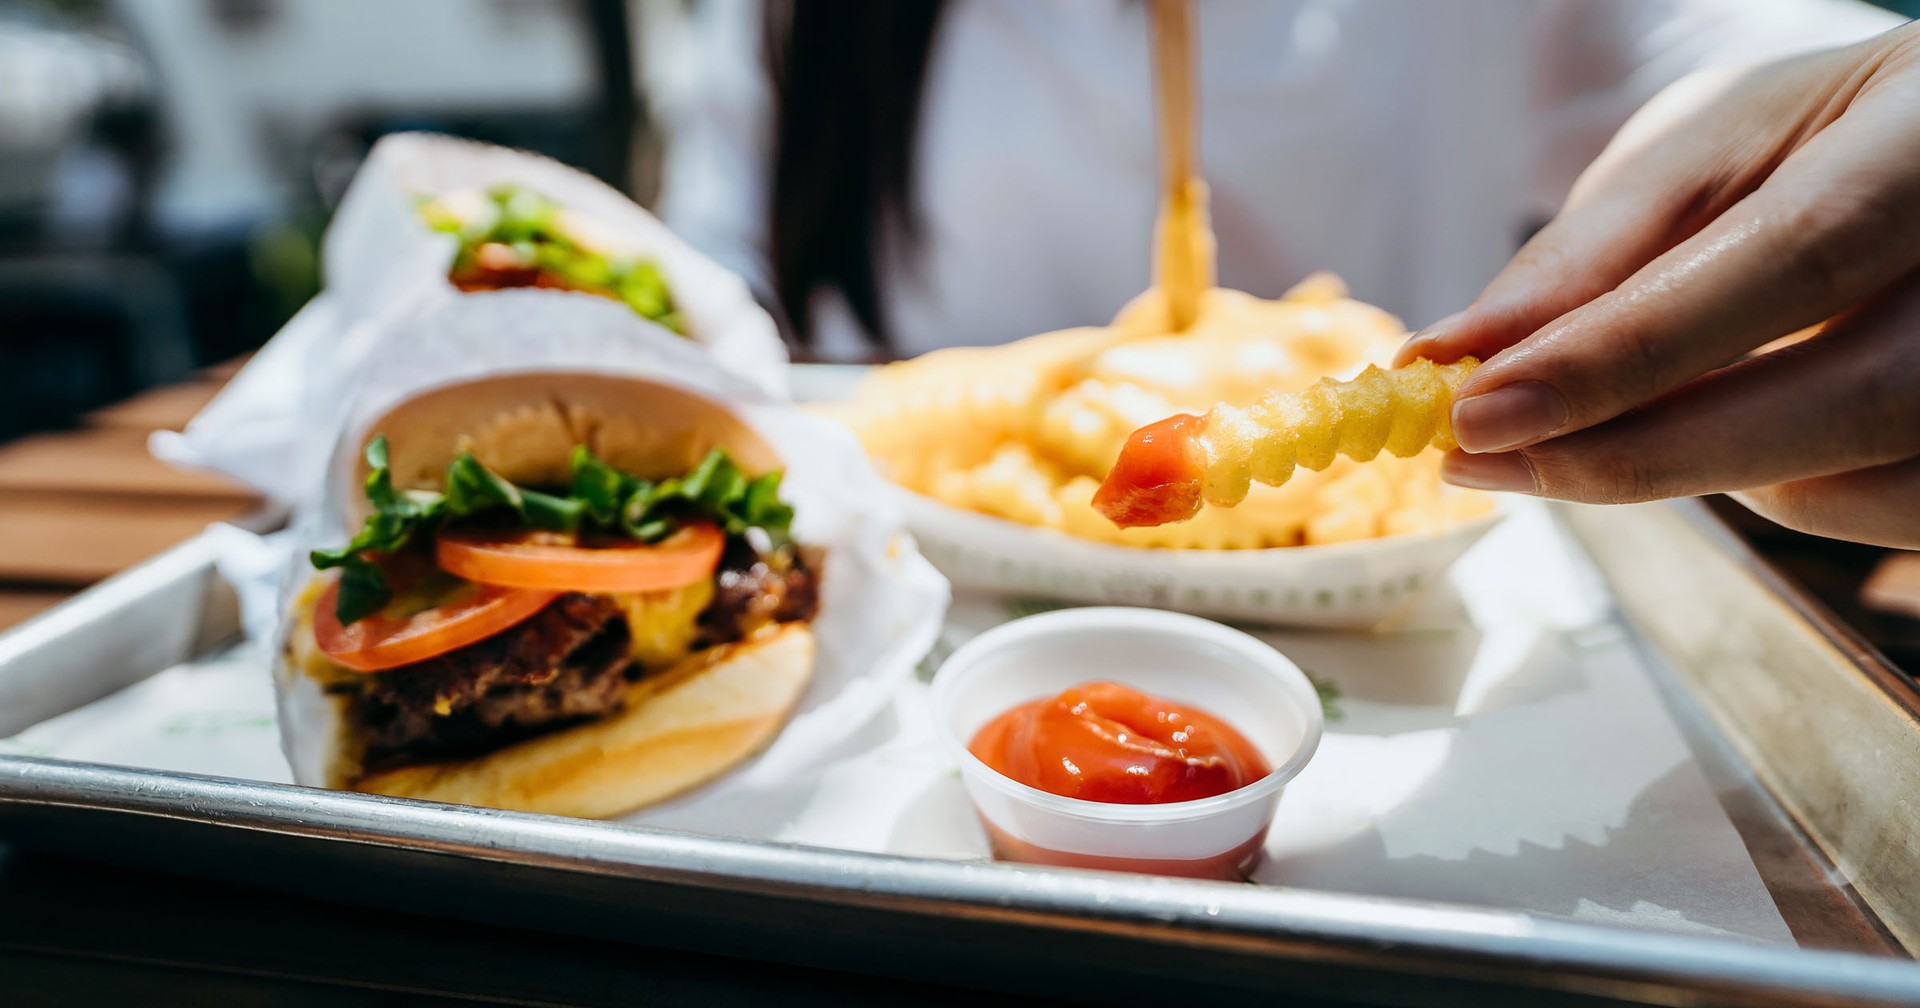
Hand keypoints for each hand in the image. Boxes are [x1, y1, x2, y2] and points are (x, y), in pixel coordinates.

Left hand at [1397, 22, 1919, 547]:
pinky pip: (1885, 513)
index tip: (1482, 411)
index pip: (1791, 259)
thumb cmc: (1824, 138)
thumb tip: (1460, 354)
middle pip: (1848, 400)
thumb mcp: (1704, 149)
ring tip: (1618, 410)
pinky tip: (1732, 423)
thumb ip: (1591, 252)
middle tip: (1486, 458)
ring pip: (1862, 481)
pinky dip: (1780, 486)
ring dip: (1708, 468)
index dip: (1628, 353)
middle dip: (1639, 451)